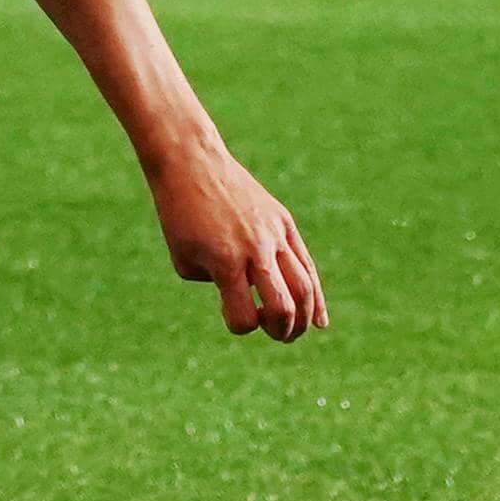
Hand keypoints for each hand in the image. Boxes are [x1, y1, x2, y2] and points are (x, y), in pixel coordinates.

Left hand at [147, 142, 326, 341]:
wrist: (192, 164)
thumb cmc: (180, 215)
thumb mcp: (185, 258)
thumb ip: (217, 286)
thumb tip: (252, 300)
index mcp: (225, 262)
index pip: (244, 317)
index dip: (240, 325)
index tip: (231, 312)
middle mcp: (255, 251)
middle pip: (284, 306)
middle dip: (282, 330)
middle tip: (276, 336)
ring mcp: (274, 235)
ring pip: (304, 286)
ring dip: (304, 317)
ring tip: (296, 332)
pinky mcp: (284, 223)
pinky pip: (305, 263)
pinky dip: (315, 295)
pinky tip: (319, 320)